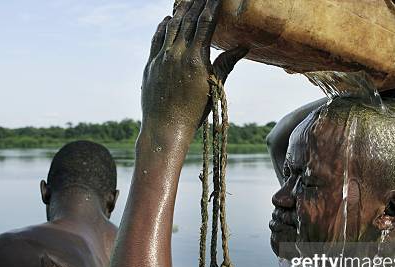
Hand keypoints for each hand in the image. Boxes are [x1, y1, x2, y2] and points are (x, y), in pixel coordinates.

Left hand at [140, 0, 246, 140]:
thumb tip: (244, 46)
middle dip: (197, 3)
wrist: (166, 127)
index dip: (211, 6)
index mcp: (196, 59)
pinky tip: (169, 19)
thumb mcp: (215, 87)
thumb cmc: (195, 112)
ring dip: (181, 10)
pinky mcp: (150, 64)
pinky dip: (164, 26)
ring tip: (188, 0)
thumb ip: (226, 63)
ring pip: (172, 25)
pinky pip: (157, 38)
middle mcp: (177, 54)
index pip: (205, 23)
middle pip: (188, 19)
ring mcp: (161, 57)